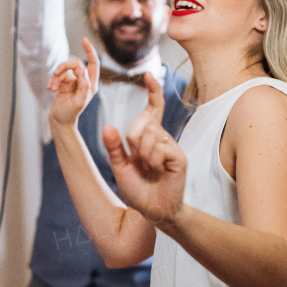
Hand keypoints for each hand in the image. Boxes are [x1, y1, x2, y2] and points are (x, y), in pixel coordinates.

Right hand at [47, 36, 99, 128]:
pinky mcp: (63, 83)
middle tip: (55, 74)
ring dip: (55, 77)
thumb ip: (83, 86)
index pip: (93, 62)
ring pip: (63, 69)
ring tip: (51, 88)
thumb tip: (83, 70)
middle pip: (75, 63)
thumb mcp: (79, 101)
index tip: (84, 40)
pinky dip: (52, 81)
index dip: (89, 50)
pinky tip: (50, 89)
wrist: (59, 121)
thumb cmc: (71, 114)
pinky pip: (56, 75)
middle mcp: (83, 80)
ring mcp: (73, 81)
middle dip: (64, 67)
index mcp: (91, 84)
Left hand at [102, 73, 186, 223]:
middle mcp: (162, 138)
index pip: (152, 109)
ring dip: (143, 153)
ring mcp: (171, 146)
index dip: (153, 92)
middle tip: (138, 159)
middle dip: (132, 138)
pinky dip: (153, 160)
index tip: (149, 75)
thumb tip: (107, 126)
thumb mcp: (120, 167)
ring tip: (149, 168)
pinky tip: (159, 171)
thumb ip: (114, 147)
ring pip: (150, 133)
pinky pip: (159, 147)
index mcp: (148, 137)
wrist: (153, 211)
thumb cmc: (138, 190)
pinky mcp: (179, 157)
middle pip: (142, 121)